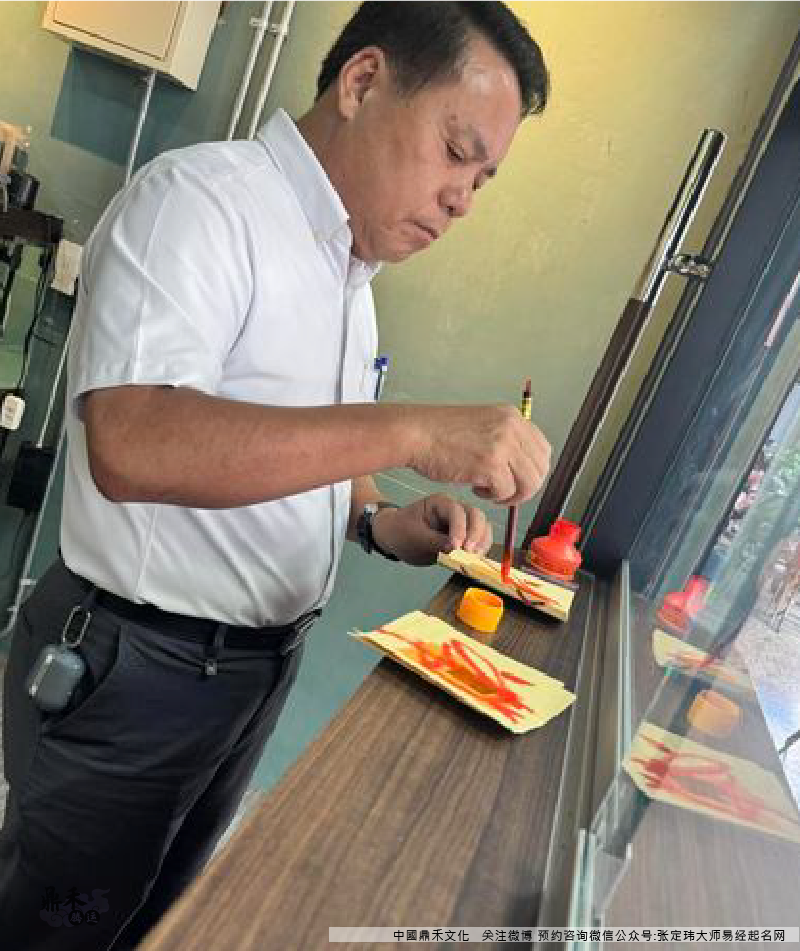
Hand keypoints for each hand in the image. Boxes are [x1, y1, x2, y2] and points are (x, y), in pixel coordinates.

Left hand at [371, 494, 492, 565]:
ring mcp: (462, 522)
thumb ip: (436, 543)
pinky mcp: (464, 535)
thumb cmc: (402, 532)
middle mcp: (455, 509)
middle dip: (476, 534)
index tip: (456, 547)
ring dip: (482, 542)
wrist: (395, 537)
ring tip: (474, 558)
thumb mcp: (415, 539)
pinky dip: (481, 548)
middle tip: (470, 553)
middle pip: (476, 516)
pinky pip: (479, 539)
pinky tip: (475, 559)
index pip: (457, 512)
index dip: (460, 529)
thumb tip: (456, 550)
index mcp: (440, 503)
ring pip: (482, 526)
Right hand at [407, 405, 550, 504]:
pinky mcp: (490, 464)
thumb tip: (522, 466)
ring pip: (529, 483)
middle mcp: (511, 428)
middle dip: (526, 487)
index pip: (543, 448)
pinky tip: (477, 489)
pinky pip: (506, 491)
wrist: (415, 434)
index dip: (534, 470)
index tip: (521, 480)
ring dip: (511, 494)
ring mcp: (502, 445)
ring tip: (490, 492)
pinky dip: (493, 497)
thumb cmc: (439, 434)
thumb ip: (504, 439)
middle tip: (506, 492)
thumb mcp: (481, 425)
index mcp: (511, 416)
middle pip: (540, 468)